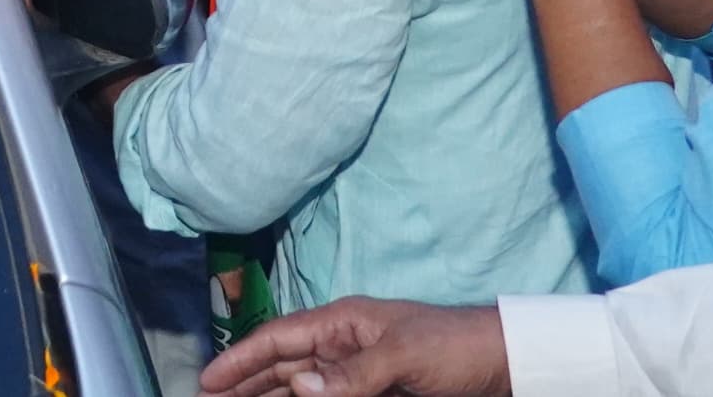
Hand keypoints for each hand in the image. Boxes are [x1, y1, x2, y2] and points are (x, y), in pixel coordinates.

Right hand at [199, 296, 511, 395]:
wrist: (505, 366)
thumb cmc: (455, 347)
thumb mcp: (404, 355)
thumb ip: (352, 374)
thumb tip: (299, 386)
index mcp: (343, 323)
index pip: (279, 339)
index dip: (240, 358)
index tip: (207, 380)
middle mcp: (342, 347)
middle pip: (280, 367)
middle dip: (243, 384)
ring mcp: (356, 375)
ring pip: (298, 388)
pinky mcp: (374, 395)